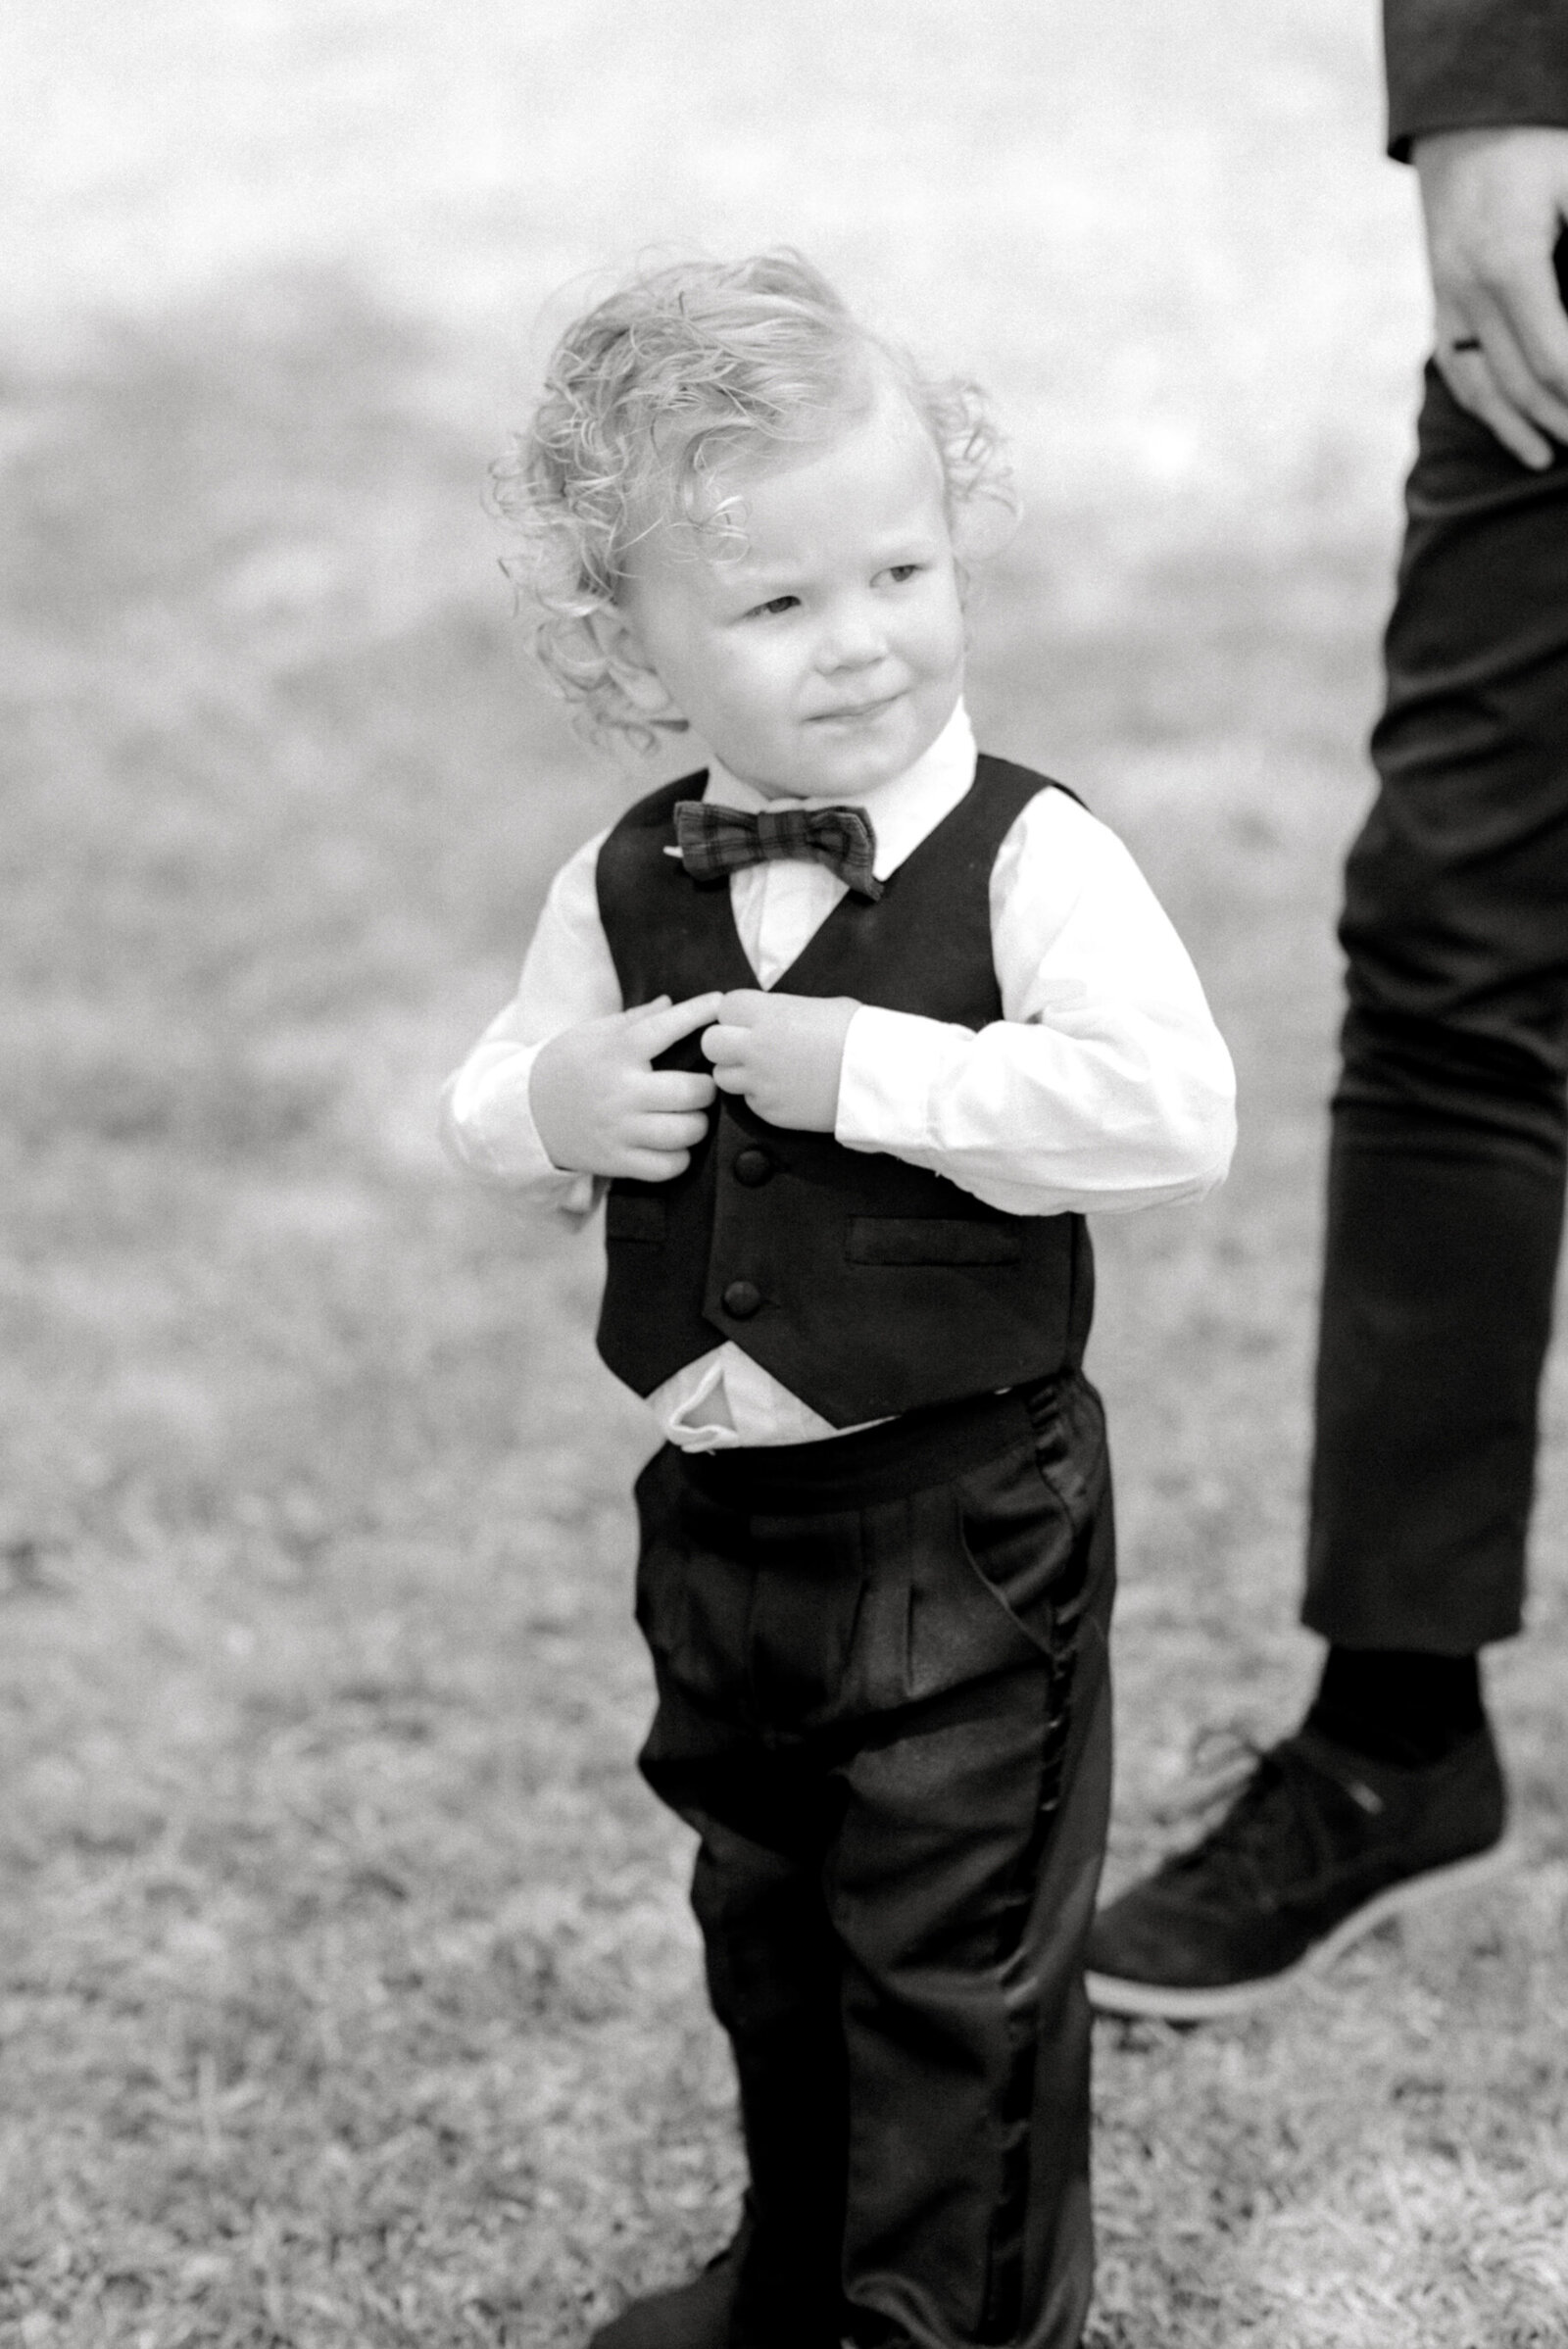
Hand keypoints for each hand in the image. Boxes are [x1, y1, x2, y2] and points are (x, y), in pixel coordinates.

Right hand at [529, 993, 721, 1179]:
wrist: (527, 1111)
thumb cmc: (568, 1066)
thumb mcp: (594, 1034)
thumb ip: (637, 1019)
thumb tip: (673, 1003)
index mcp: (617, 1052)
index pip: (668, 1027)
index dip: (699, 1013)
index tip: (720, 1004)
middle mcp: (621, 1091)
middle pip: (691, 1092)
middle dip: (708, 1087)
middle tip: (704, 1085)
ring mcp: (619, 1129)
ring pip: (686, 1132)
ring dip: (698, 1123)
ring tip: (690, 1116)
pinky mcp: (617, 1161)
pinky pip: (668, 1166)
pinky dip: (679, 1156)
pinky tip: (673, 1143)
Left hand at [701, 990, 859, 1131]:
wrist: (880, 1077)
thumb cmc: (858, 1034)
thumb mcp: (819, 1006)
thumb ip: (782, 1012)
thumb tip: (769, 1017)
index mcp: (767, 1014)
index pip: (725, 1008)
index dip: (738, 1014)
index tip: (752, 1020)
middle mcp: (755, 1048)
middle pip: (711, 1044)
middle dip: (726, 1044)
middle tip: (748, 1047)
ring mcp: (760, 1083)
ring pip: (723, 1077)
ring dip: (739, 1073)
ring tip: (767, 1071)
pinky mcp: (770, 1112)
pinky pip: (750, 1102)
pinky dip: (761, 1097)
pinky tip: (786, 1089)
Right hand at [1415, 128, 1567, 468]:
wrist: (1467, 113)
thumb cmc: (1541, 137)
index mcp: (1508, 262)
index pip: (1555, 359)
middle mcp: (1470, 292)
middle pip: (1526, 384)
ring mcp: (1449, 302)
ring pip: (1490, 389)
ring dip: (1532, 428)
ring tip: (1562, 457)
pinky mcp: (1442, 304)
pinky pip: (1464, 374)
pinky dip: (1495, 412)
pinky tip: (1525, 436)